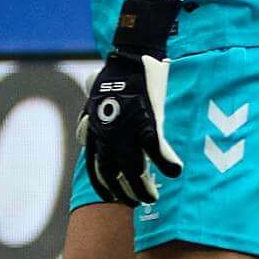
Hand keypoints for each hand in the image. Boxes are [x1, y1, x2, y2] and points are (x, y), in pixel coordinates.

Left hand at [75, 0, 182, 205]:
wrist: (130, 57)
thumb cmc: (114, 77)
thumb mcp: (93, 99)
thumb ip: (89, 117)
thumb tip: (82, 126)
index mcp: (95, 133)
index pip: (96, 169)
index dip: (105, 187)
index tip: (113, 198)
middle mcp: (108, 137)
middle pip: (116, 174)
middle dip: (126, 193)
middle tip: (138, 201)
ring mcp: (127, 131)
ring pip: (135, 169)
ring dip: (145, 187)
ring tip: (153, 196)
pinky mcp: (148, 122)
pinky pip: (157, 150)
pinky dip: (167, 163)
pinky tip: (175, 172)